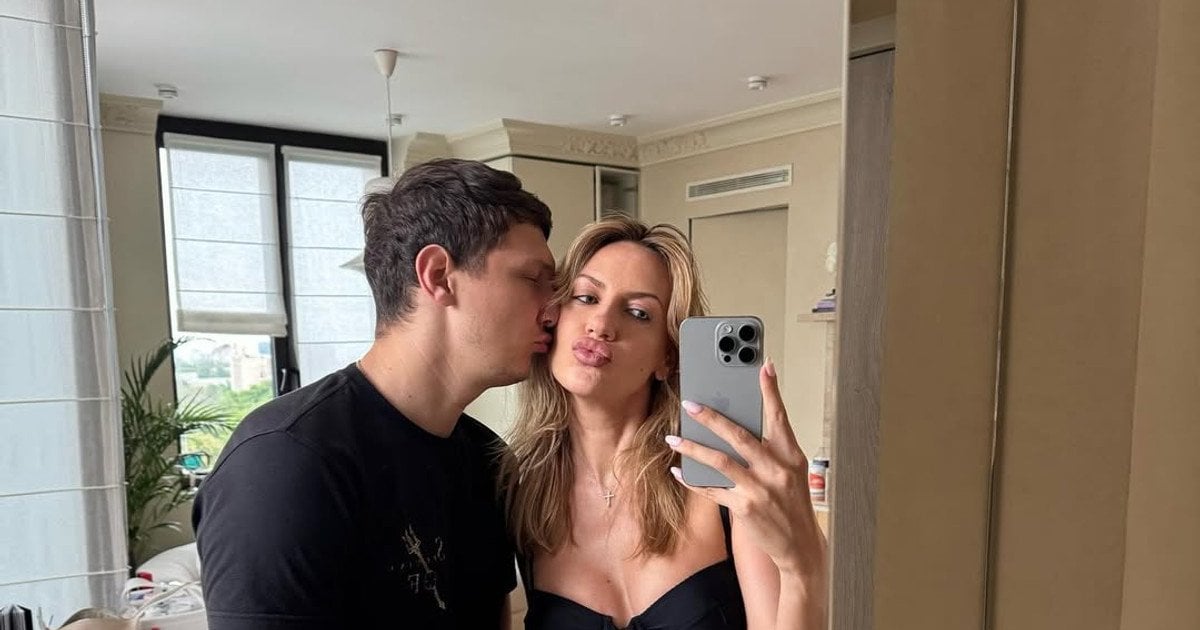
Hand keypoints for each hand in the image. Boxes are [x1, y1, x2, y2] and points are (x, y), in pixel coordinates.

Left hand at [666, 359, 825, 576]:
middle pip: (739, 435)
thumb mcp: (792, 472)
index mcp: (790, 455)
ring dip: (693, 448)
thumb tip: (742, 426)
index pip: (780, 417)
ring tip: (673, 439)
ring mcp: (760, 489)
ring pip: (720, 461)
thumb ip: (772, 449)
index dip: (771, 392)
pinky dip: (694, 480)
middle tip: (690, 404)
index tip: (764, 368)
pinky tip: (680, 472)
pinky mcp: (745, 508)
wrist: (800, 546)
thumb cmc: (793, 504)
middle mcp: (776, 469)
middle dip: (712, 417)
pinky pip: (713, 490)